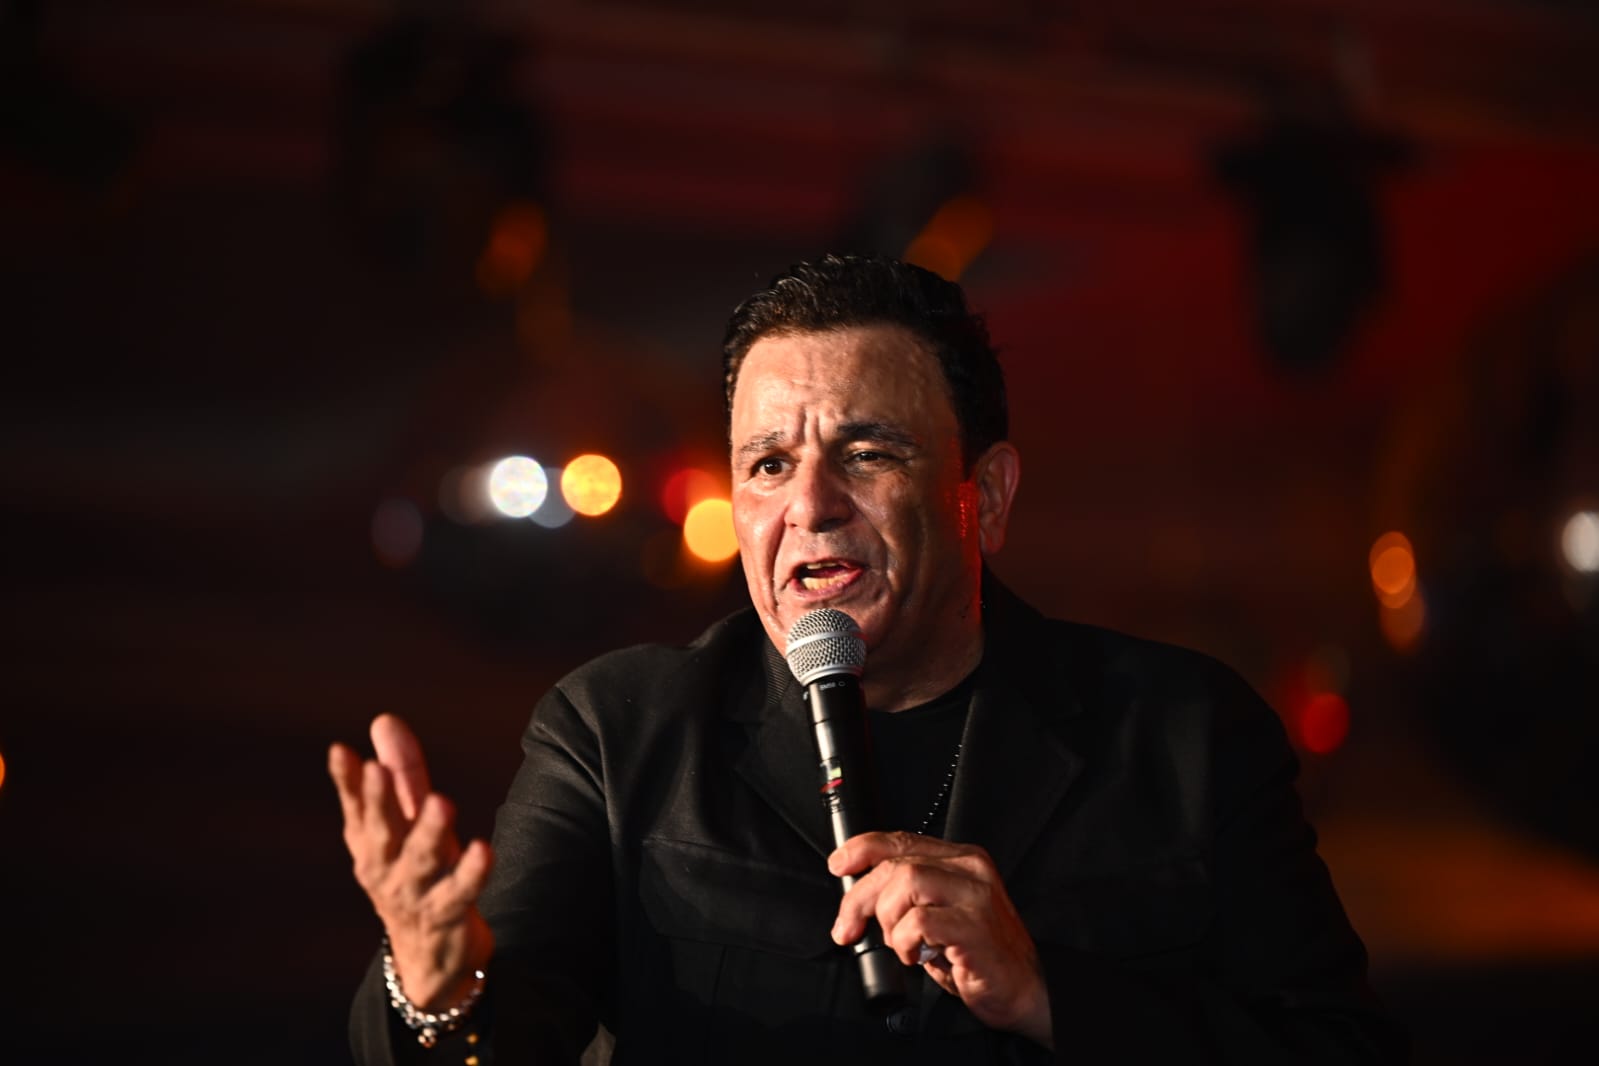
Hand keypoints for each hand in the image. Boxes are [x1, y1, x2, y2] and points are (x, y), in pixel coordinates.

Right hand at [328, 714, 494, 1007]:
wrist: (427, 955)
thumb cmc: (411, 874)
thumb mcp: (403, 824)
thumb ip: (399, 773)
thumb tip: (383, 719)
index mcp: (371, 844)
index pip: (357, 808)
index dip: (349, 781)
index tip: (341, 751)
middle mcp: (386, 868)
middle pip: (382, 832)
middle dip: (380, 801)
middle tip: (379, 770)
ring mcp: (415, 894)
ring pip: (421, 860)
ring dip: (428, 832)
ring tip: (440, 803)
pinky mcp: (448, 914)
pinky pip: (461, 892)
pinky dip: (472, 873)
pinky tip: (485, 850)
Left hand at [829, 832, 1052, 1049]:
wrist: (1025, 990)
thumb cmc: (978, 955)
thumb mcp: (938, 916)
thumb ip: (909, 896)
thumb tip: (859, 894)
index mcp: (962, 860)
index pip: (902, 839)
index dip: (862, 849)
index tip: (838, 865)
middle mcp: (971, 870)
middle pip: (895, 865)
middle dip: (860, 899)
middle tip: (848, 928)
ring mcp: (975, 896)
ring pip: (905, 885)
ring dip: (889, 922)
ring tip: (903, 946)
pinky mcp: (976, 927)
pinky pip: (920, 922)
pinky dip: (907, 942)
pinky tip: (920, 956)